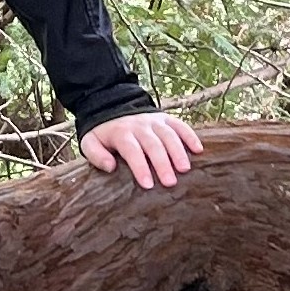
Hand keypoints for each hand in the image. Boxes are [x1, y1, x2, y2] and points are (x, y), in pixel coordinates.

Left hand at [80, 111, 203, 190]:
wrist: (113, 106)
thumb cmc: (104, 134)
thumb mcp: (90, 142)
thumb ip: (96, 155)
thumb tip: (110, 167)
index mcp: (121, 133)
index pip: (132, 150)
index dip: (140, 167)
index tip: (148, 184)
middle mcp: (140, 126)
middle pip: (153, 144)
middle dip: (162, 163)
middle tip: (170, 182)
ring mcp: (154, 121)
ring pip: (169, 135)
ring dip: (178, 151)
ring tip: (185, 169)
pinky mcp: (166, 119)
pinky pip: (180, 125)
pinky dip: (190, 136)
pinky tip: (198, 150)